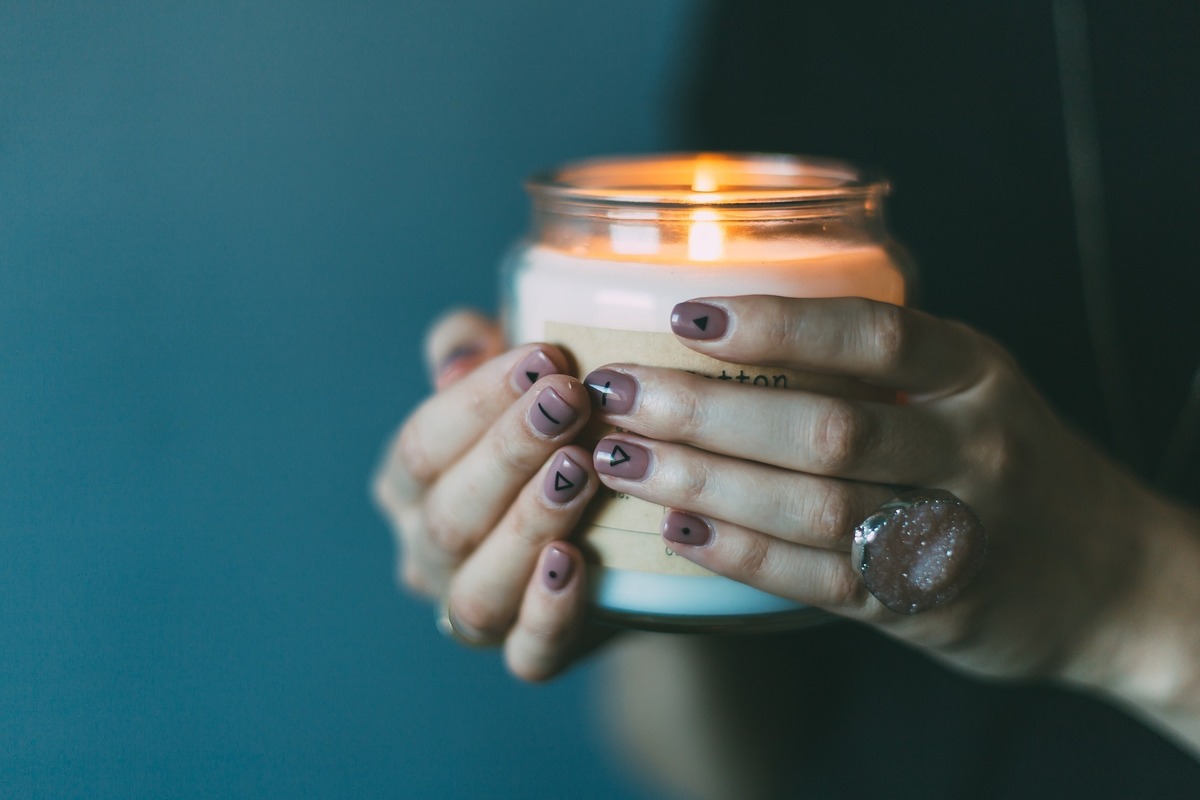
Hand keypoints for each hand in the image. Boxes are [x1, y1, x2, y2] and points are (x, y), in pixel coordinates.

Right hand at [373, 310, 600, 680]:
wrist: (614, 532)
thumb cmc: (551, 431)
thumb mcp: (514, 377)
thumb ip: (471, 346)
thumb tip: (461, 353)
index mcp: (409, 485)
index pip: (421, 445)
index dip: (476, 401)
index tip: (544, 357)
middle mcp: (427, 553)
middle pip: (448, 514)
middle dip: (509, 452)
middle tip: (570, 401)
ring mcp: (474, 610)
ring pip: (479, 588)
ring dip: (527, 525)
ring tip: (580, 470)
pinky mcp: (531, 653)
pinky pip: (528, 654)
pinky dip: (548, 613)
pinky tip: (576, 564)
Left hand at [584, 294, 1168, 681]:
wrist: (1100, 574)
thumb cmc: (1005, 456)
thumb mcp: (968, 384)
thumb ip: (877, 363)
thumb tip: (722, 324)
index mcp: (977, 373)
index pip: (873, 336)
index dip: (775, 325)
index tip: (685, 316)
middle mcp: (972, 449)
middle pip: (826, 428)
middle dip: (706, 411)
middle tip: (618, 393)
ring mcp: (952, 533)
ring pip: (813, 509)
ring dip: (704, 482)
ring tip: (622, 460)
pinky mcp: (922, 604)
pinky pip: (819, 581)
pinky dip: (741, 553)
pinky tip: (678, 529)